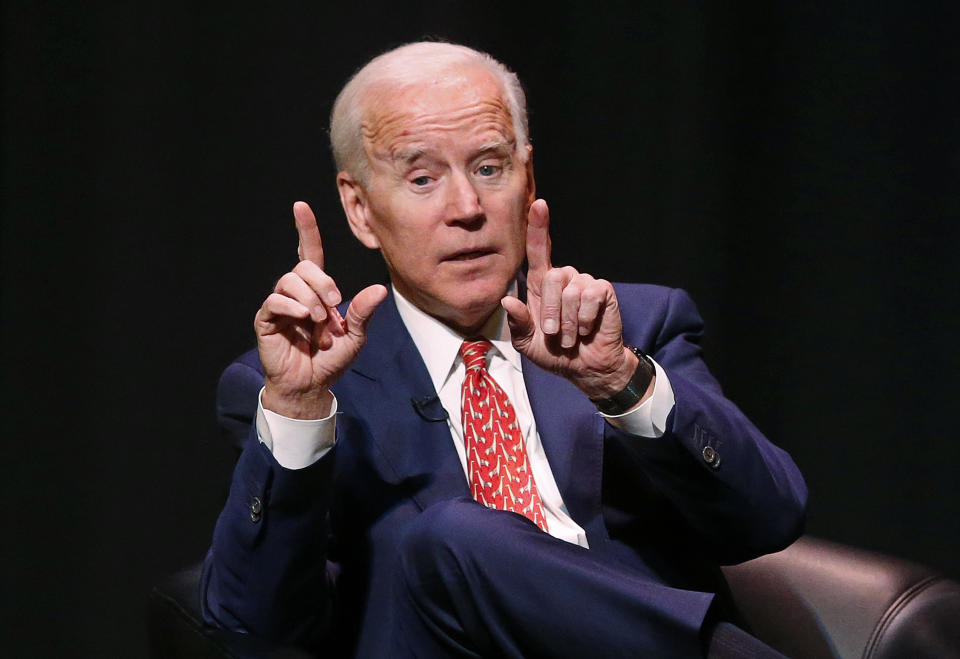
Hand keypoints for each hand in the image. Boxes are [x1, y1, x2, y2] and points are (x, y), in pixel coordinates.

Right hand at [255, 201, 386, 417]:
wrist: (312, 386)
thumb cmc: (331, 360)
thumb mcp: (355, 336)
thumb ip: (363, 312)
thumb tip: (380, 289)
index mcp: (317, 291)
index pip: (309, 254)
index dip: (306, 230)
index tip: (301, 206)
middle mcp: (296, 293)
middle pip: (303, 267)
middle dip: (322, 281)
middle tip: (334, 304)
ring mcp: (280, 306)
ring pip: (289, 281)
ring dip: (310, 298)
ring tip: (318, 320)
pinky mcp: (266, 321)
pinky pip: (274, 301)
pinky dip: (291, 306)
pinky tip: (302, 318)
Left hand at [501, 199, 644, 401]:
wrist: (584, 368)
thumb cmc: (554, 353)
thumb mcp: (527, 343)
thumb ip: (517, 323)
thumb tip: (507, 301)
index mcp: (541, 286)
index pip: (538, 251)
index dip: (538, 227)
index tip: (539, 204)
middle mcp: (563, 279)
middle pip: (551, 276)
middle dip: (550, 311)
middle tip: (554, 335)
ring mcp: (584, 282)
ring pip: (571, 290)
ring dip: (567, 321)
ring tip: (570, 337)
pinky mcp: (603, 291)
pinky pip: (591, 295)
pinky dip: (585, 318)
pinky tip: (586, 329)